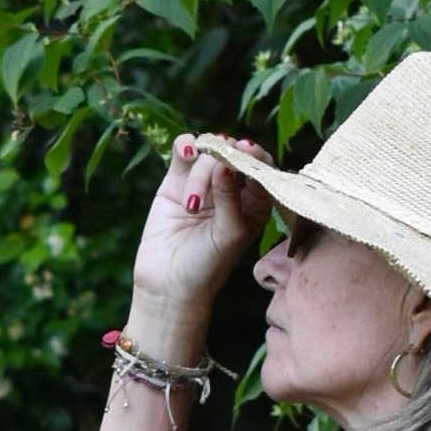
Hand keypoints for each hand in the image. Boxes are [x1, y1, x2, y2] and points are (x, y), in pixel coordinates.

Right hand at [128, 135, 269, 359]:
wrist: (168, 285)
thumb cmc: (207, 267)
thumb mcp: (228, 235)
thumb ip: (230, 198)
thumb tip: (226, 162)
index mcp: (254, 203)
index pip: (262, 168)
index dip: (256, 155)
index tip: (247, 150)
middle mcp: (231, 189)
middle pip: (234, 154)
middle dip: (227, 158)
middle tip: (220, 166)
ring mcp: (203, 183)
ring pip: (209, 153)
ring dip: (201, 171)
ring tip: (192, 206)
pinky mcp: (176, 181)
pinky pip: (183, 150)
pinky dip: (185, 145)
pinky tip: (186, 151)